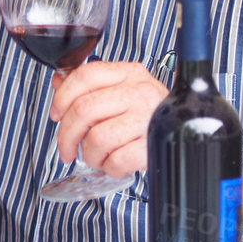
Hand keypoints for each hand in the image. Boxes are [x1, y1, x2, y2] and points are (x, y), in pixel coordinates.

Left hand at [49, 61, 167, 177]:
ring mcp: (147, 119)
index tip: (56, 114)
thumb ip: (89, 86)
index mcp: (128, 74)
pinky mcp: (152, 146)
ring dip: (90, 155)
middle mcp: (138, 92)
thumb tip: (58, 80)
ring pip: (97, 138)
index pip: (85, 76)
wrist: (186, 130)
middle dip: (67, 135)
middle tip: (67, 148)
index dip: (62, 96)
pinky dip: (109, 168)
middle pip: (84, 109)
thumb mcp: (120, 91)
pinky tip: (114, 163)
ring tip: (98, 157)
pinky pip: (116, 160)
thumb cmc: (147, 113)